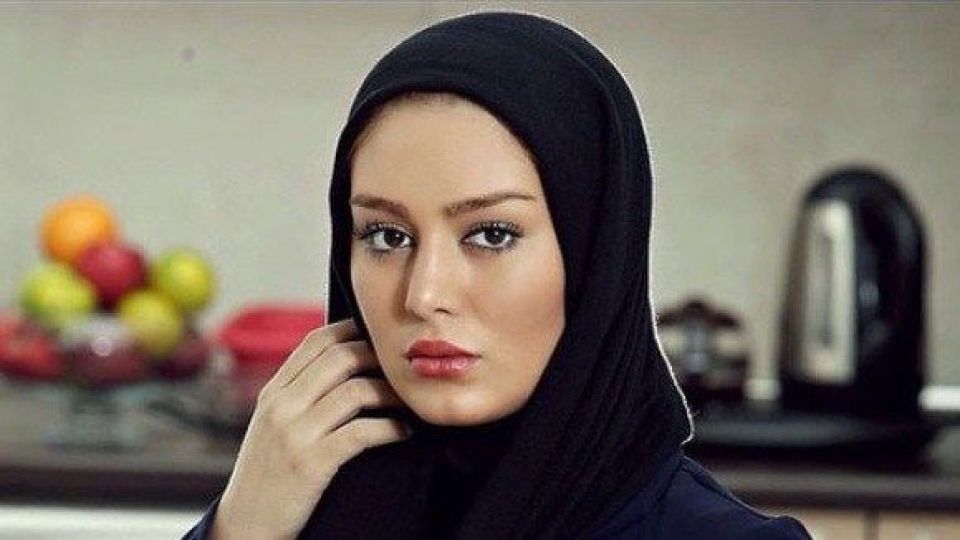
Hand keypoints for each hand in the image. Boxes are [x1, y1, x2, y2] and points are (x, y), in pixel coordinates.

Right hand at [210, 318, 410, 539]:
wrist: (245, 526)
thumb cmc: (266, 474)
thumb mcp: (271, 425)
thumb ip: (298, 394)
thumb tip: (342, 365)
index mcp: (273, 393)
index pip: (315, 342)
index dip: (352, 331)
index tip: (378, 336)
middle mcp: (282, 406)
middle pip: (341, 358)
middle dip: (378, 358)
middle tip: (400, 371)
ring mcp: (296, 433)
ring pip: (356, 391)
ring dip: (390, 394)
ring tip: (406, 403)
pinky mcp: (313, 463)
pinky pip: (362, 432)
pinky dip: (390, 428)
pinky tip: (401, 432)